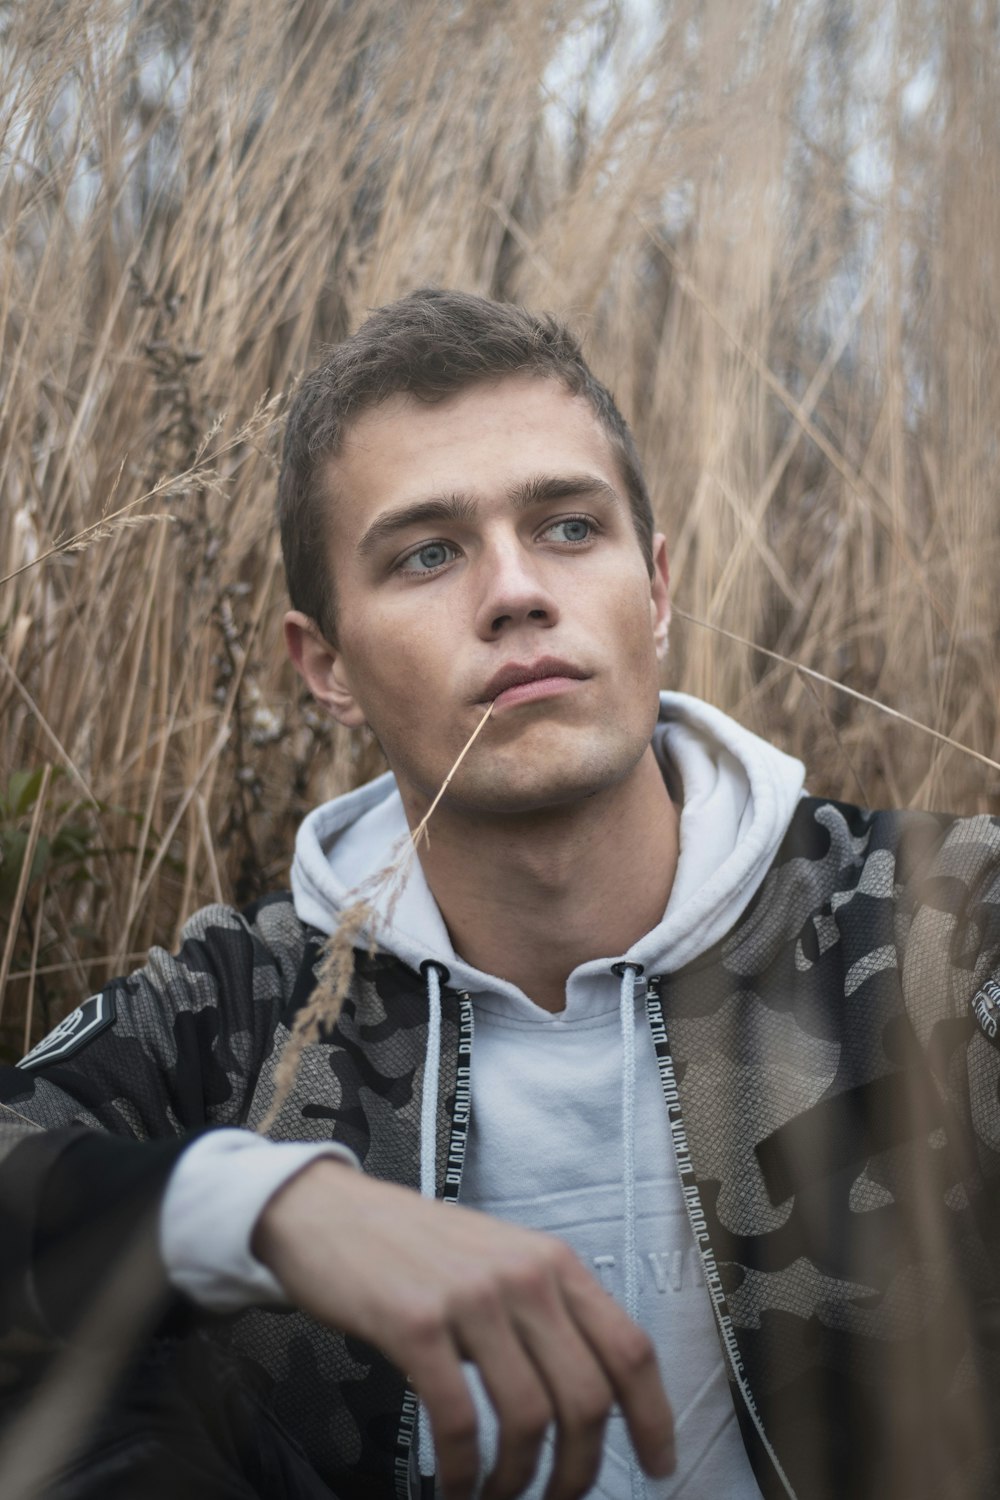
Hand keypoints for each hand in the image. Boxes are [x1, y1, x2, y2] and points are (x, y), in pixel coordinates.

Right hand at [253, 1159, 674, 1499]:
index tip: (658, 1467)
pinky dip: (464, 1473)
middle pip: (587, 1398)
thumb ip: (547, 1313)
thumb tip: (591, 1400)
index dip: (654, 1418)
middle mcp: (524, 1276)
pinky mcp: (416, 1324)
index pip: (631, 1348)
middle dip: (581, 1470)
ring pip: (529, 1419)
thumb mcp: (501, 1261)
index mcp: (555, 1262)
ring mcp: (471, 1298)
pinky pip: (459, 1422)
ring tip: (499, 1498)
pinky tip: (455, 1488)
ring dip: (518, 1481)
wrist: (330, 1211)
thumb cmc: (417, 1248)